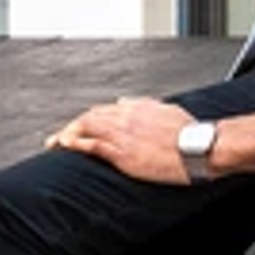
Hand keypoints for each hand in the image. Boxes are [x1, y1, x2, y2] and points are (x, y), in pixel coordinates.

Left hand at [46, 98, 200, 184]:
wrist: (200, 147)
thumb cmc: (189, 133)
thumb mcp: (166, 110)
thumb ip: (143, 105)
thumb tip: (125, 101)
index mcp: (137, 107)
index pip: (103, 110)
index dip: (87, 119)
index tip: (78, 127)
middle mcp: (126, 116)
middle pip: (89, 117)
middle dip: (71, 126)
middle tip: (58, 137)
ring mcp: (123, 134)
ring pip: (86, 127)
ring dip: (66, 134)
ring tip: (54, 143)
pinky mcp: (123, 152)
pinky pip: (92, 145)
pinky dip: (76, 144)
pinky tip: (65, 147)